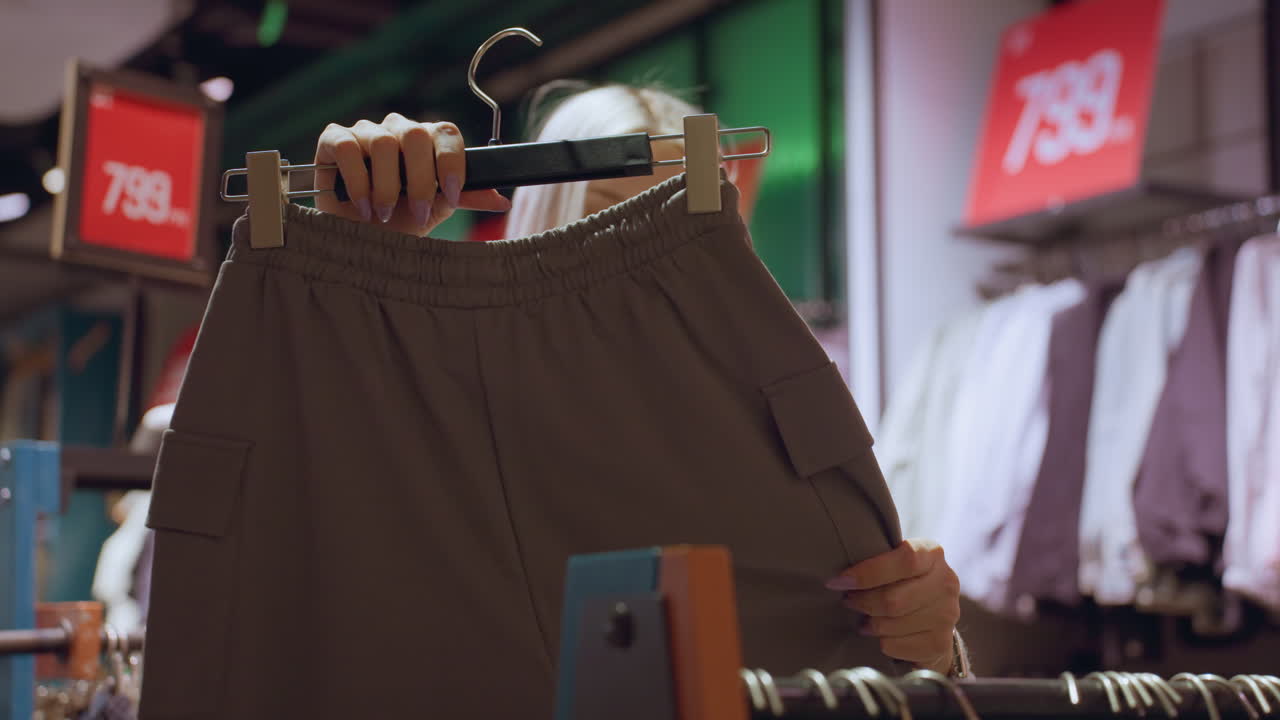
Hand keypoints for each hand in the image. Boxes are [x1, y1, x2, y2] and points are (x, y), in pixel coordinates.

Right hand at [314, 113, 511, 235]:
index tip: (451, 196)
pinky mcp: (333, 140)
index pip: (446, 132)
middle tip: (416, 212)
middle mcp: (398, 130)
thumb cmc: (397, 222)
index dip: (451, 163)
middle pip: (415, 136)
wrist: (358, 239)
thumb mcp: (436, 211)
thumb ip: (464, 197)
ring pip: (383, 143)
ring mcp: (365, 131)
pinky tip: (362, 205)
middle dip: (420, 180)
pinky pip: (347, 147)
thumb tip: (501, 200)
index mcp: (427, 141)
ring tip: (382, 214)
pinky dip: (357, 180)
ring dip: (385, 187)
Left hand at [825, 539, 961, 672]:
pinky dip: (882, 642)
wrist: (933, 616)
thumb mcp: (894, 562)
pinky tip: (881, 635)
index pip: (905, 561)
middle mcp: (946, 583)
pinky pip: (896, 645)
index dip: (868, 573)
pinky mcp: (941, 643)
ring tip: (865, 619)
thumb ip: (876, 561)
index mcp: (932, 554)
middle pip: (894, 600)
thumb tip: (840, 578)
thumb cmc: (904, 582)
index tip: (839, 582)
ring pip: (892, 624)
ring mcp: (948, 615)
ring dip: (871, 624)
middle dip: (863, 602)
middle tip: (849, 601)